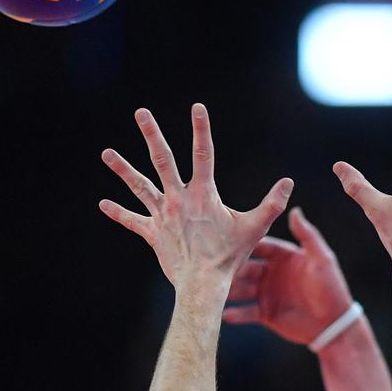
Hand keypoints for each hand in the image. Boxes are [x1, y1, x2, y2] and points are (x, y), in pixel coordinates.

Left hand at [100, 104, 292, 289]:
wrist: (202, 284)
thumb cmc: (230, 256)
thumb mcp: (255, 227)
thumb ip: (272, 204)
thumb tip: (289, 182)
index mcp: (203, 194)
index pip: (203, 153)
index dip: (201, 129)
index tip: (197, 106)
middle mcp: (178, 199)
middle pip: (162, 160)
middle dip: (152, 134)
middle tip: (141, 112)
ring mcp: (162, 215)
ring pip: (139, 186)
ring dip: (122, 169)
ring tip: (106, 153)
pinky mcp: (152, 233)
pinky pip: (132, 221)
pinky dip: (118, 212)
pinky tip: (103, 203)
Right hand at [225, 209, 355, 345]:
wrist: (334, 325)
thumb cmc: (332, 288)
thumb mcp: (321, 259)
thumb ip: (308, 235)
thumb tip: (294, 210)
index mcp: (284, 256)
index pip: (260, 246)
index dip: (245, 245)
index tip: (228, 241)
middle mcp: (272, 273)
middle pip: (246, 268)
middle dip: (232, 269)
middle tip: (216, 268)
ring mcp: (267, 293)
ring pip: (242, 290)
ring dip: (229, 291)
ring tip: (215, 291)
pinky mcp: (265, 314)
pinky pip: (246, 312)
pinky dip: (235, 314)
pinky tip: (223, 314)